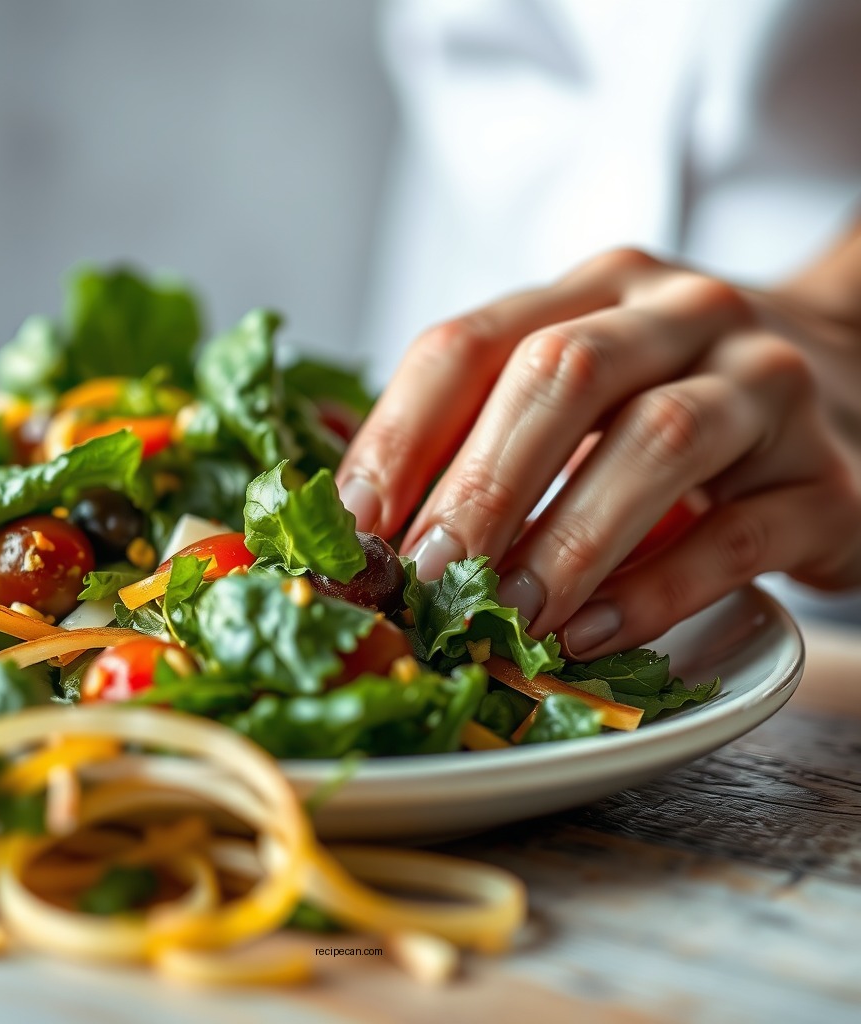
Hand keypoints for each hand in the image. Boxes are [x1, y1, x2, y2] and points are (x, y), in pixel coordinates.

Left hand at [337, 247, 860, 659]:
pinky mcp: (827, 476)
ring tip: (505, 616)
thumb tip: (346, 510)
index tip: (352, 527)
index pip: (469, 342)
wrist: (853, 385)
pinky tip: (592, 634)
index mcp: (591, 293)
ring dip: (563, 541)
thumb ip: (477, 429)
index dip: (398, 436)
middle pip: (559, 376)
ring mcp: (765, 386)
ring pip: (656, 443)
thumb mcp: (577, 393)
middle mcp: (679, 315)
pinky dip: (655, 590)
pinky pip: (739, 532)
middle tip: (425, 578)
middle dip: (478, 486)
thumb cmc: (675, 402)